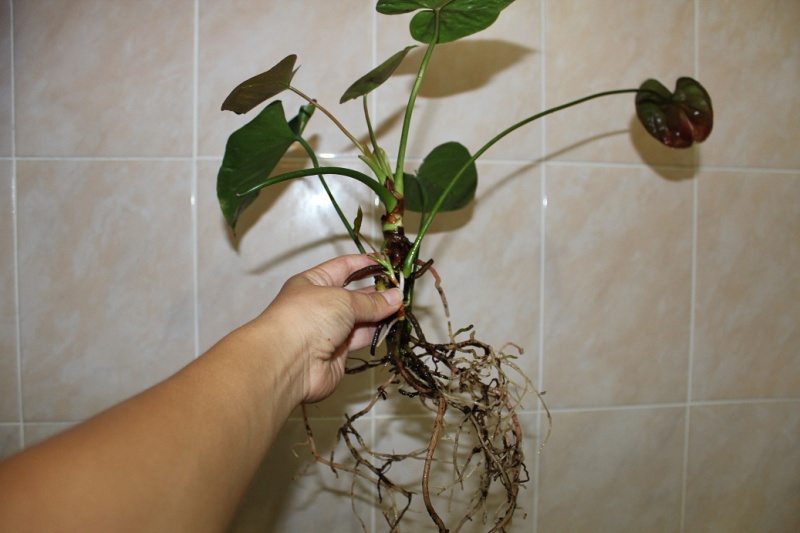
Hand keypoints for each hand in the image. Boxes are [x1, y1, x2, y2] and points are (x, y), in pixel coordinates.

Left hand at [257, 254, 402, 403]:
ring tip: (403, 308)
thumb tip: (396, 297)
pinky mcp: (338, 353)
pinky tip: (393, 325)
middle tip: (402, 289)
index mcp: (313, 283)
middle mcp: (321, 305)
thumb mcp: (343, 300)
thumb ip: (372, 301)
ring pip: (361, 318)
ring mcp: (329, 330)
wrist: (289, 361)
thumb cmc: (308, 317)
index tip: (388, 263)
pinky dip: (377, 332)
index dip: (365, 264)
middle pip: (354, 295)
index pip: (343, 267)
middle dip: (378, 292)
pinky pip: (361, 338)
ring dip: (381, 313)